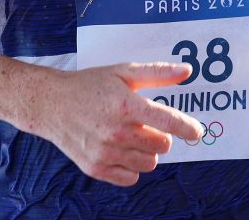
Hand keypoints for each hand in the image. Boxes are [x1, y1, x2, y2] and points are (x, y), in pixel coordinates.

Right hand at [30, 62, 204, 186]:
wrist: (52, 104)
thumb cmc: (90, 85)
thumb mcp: (123, 72)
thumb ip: (158, 73)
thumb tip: (188, 71)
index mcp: (126, 105)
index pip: (168, 121)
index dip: (188, 128)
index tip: (197, 132)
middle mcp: (117, 131)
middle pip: (163, 145)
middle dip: (160, 135)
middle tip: (144, 124)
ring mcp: (105, 152)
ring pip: (150, 163)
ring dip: (147, 151)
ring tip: (130, 135)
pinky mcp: (96, 168)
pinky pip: (131, 177)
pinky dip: (131, 165)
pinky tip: (120, 149)